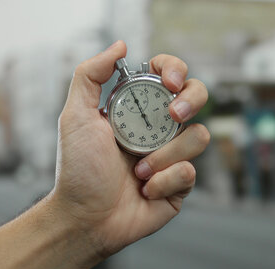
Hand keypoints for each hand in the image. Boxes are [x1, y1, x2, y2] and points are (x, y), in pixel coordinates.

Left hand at [47, 40, 208, 260]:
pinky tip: (145, 191)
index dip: (174, 70)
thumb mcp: (76, 116)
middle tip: (172, 116)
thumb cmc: (78, 170)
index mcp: (138, 109)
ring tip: (138, 171)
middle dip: (191, 101)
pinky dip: (164, 181)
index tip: (167, 81)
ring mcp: (173, 156)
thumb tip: (120, 45)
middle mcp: (159, 129)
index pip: (168, 75)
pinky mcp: (180, 184)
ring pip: (198, 136)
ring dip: (165, 155)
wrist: (85, 218)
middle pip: (197, 97)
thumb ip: (90, 75)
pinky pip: (190, 172)